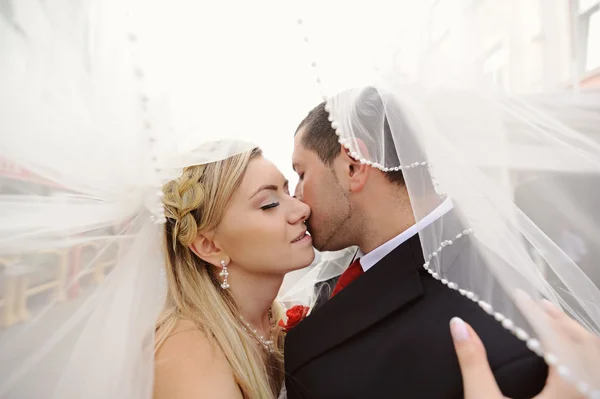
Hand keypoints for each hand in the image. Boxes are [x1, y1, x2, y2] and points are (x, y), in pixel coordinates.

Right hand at [449, 301, 599, 398]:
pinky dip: (581, 358)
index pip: (559, 339)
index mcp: (568, 392)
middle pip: (586, 346)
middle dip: (562, 321)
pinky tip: (563, 358)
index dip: (540, 314)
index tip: (521, 297)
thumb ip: (473, 363)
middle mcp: (586, 394)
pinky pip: (592, 376)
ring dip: (575, 338)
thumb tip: (459, 326)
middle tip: (536, 305)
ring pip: (595, 361)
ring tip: (552, 322)